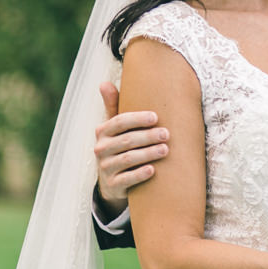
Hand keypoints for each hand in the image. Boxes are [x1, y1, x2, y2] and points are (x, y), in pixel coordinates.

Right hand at [93, 81, 167, 215]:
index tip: (155, 117)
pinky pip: (127, 179)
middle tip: (167, 134)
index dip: (137, 119)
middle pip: (126, 140)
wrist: (112, 181)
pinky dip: (140, 174)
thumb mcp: (114, 128)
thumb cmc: (119, 146)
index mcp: (102, 132)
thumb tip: (104, 82)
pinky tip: (153, 170)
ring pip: (128, 159)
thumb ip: (113, 106)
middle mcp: (101, 149)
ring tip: (165, 149)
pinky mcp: (112, 186)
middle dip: (148, 136)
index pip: (118, 122)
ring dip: (148, 153)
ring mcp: (105, 168)